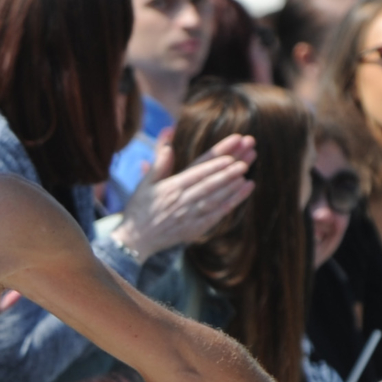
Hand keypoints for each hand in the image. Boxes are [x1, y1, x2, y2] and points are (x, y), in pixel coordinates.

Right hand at [111, 136, 254, 260]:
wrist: (134, 240)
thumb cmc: (139, 209)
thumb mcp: (145, 184)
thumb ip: (159, 163)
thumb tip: (168, 141)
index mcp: (171, 187)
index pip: (197, 171)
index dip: (214, 162)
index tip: (230, 153)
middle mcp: (182, 201)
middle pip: (210, 183)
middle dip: (229, 170)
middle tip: (247, 158)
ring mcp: (189, 216)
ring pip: (215, 198)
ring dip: (232, 185)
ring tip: (247, 173)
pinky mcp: (194, 229)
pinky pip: (216, 215)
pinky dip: (231, 203)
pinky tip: (243, 191)